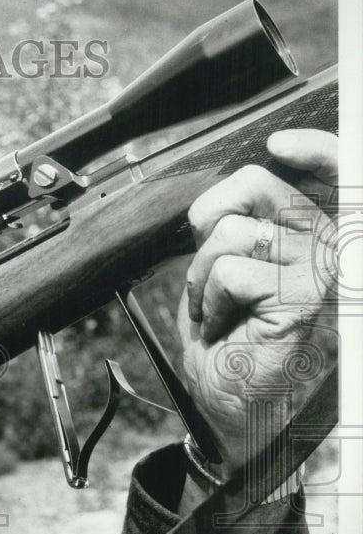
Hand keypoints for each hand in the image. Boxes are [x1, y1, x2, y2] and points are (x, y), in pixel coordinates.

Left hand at [178, 128, 338, 479]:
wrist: (224, 391)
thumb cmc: (227, 326)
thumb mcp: (227, 261)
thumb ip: (238, 220)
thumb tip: (225, 186)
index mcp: (313, 226)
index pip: (332, 168)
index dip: (313, 147)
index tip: (281, 143)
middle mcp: (328, 241)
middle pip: (252, 184)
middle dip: (207, 223)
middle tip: (211, 268)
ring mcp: (321, 270)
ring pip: (230, 233)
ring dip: (201, 273)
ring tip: (218, 304)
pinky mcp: (303, 299)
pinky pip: (229, 272)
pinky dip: (209, 299)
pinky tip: (226, 322)